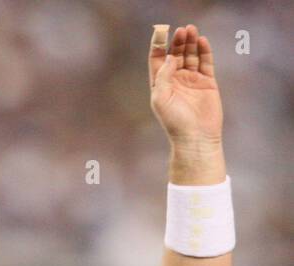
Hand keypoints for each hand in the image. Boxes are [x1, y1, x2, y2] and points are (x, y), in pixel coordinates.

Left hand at [149, 24, 222, 150]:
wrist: (196, 136)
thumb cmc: (174, 122)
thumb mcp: (161, 99)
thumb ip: (163, 77)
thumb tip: (168, 57)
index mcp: (160, 85)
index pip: (157, 60)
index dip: (158, 45)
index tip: (161, 30)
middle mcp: (175, 81)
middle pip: (175, 54)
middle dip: (177, 42)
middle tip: (181, 29)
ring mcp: (192, 80)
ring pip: (191, 55)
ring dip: (190, 42)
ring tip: (191, 29)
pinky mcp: (207, 82)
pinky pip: (206, 62)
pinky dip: (204, 51)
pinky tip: (202, 41)